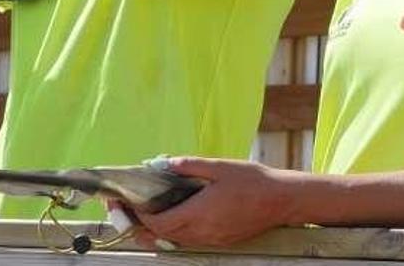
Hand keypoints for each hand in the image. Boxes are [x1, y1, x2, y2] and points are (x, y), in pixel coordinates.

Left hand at [130, 157, 300, 247]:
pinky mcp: (219, 240)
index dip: (137, 216)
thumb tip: (161, 163)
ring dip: (153, 231)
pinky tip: (169, 219)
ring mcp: (211, 238)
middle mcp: (203, 231)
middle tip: (122, 210)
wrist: (282, 200)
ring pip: (173, 241)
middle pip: (160, 236)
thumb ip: (188, 165)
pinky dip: (172, 233)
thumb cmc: (253, 181)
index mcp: (200, 212)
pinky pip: (188, 240)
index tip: (123, 202)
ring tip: (139, 215)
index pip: (158, 223)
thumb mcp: (219, 166)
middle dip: (138, 225)